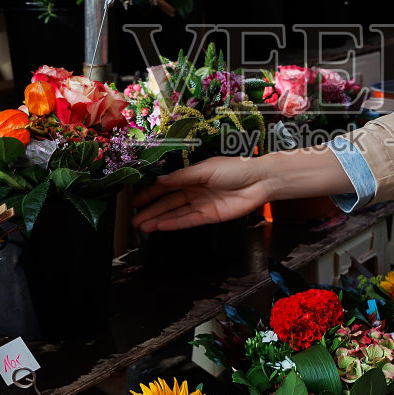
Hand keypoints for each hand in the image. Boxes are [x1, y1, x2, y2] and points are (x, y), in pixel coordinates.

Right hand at [132, 157, 273, 231]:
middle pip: (168, 203)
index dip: (150, 194)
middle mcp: (194, 190)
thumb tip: (159, 181)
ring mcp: (201, 204)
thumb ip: (181, 177)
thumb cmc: (235, 168)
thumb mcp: (204, 169)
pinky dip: (174, 224)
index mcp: (192, 176)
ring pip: (175, 214)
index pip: (165, 186)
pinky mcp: (209, 216)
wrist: (259, 180)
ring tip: (142, 226)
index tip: (135, 201)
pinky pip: (188, 221)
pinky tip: (161, 227)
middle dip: (150, 211)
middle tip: (134, 220)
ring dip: (158, 220)